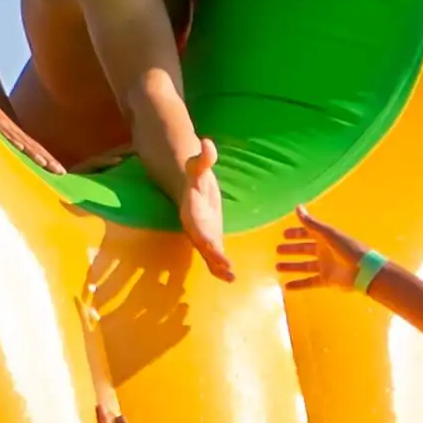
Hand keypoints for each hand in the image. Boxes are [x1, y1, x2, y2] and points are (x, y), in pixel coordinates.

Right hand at [174, 141, 232, 282]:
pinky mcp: (210, 240)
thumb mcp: (198, 167)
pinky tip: (232, 278)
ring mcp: (202, 235)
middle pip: (203, 245)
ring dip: (218, 267)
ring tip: (232, 278)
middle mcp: (195, 227)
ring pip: (208, 254)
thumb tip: (208, 143)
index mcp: (191, 213)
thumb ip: (204, 158)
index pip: (198, 227)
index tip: (213, 247)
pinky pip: (214, 256)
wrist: (190, 187)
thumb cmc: (195, 176)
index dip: (205, 238)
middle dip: (214, 258)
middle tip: (228, 269)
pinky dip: (221, 267)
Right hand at [277, 212, 374, 295]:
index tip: (283, 235)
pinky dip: (299, 284)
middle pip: (304, 249)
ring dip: (292, 266)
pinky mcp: (326, 280)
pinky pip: (309, 282)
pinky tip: (287, 286)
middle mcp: (324, 251)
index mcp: (326, 238)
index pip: (308, 233)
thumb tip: (297, 207)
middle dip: (291, 250)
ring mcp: (325, 266)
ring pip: (304, 266)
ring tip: (277, 267)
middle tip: (277, 250)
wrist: (362, 270)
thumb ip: (311, 223)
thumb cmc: (346, 248)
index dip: (296, 234)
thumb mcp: (328, 234)